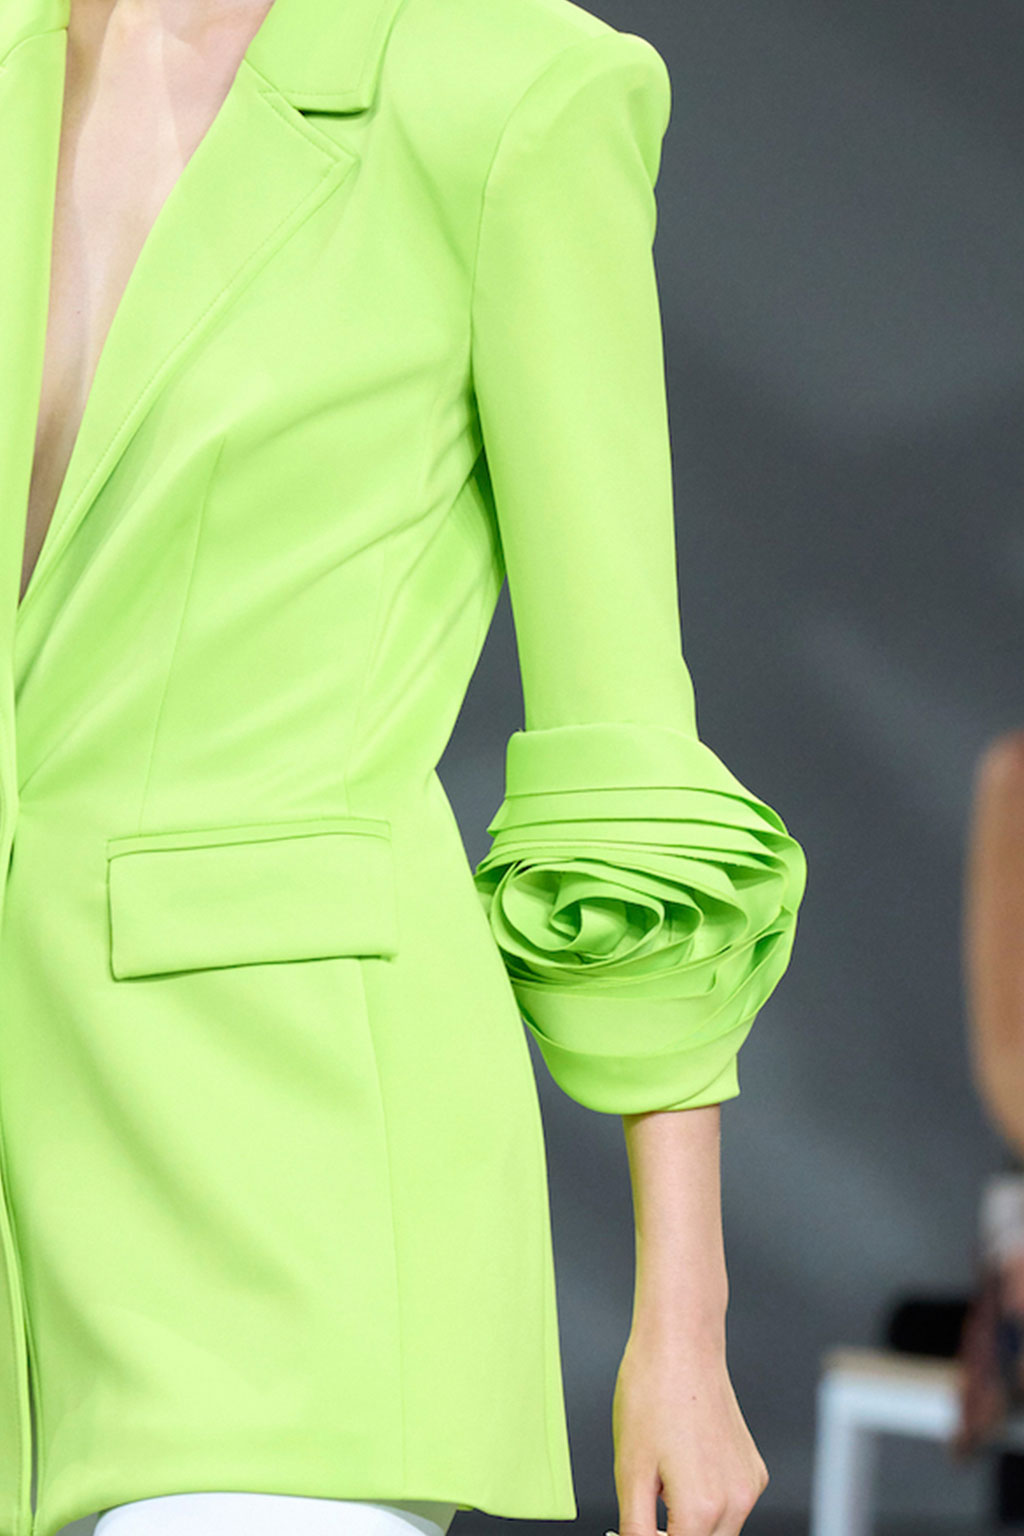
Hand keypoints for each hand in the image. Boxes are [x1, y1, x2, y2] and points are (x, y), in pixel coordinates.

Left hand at [611, 1321, 767, 1535]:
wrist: (681, 1343)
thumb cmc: (652, 1393)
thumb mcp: (629, 1470)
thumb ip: (635, 1527)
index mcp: (703, 1507)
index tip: (637, 1530)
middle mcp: (737, 1501)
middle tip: (646, 1513)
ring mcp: (749, 1484)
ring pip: (720, 1531)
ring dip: (692, 1525)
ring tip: (663, 1486)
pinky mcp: (754, 1468)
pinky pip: (732, 1505)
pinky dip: (708, 1502)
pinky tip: (684, 1469)